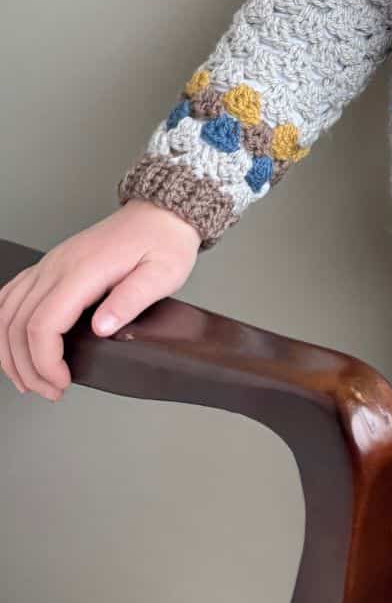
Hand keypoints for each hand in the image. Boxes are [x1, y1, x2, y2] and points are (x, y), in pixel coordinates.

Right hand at [0, 200, 200, 402]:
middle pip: (17, 324)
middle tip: (50, 390)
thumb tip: (101, 329)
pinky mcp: (50, 266)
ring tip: (30, 379)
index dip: (45, 362)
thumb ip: (131, 300)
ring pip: (6, 312)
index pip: (43, 324)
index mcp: (85, 270)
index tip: (62, 382)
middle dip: (28, 367)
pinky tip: (14, 346)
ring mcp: (50, 264)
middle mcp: (58, 265)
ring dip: (10, 352)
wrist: (161, 213)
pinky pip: (11, 295)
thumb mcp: (163, 273)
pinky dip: (5, 326)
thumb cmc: (164, 241)